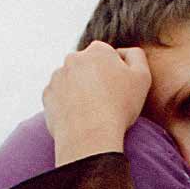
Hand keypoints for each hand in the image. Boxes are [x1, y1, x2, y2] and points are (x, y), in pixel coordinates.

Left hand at [43, 41, 151, 165]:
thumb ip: (136, 56)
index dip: (116, 73)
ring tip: (92, 113)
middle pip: (88, 67)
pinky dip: (67, 104)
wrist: (89, 137)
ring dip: (80, 91)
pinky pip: (59, 97)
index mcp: (98, 50)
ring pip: (72, 81)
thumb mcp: (142, 78)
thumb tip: (124, 52)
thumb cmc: (119, 107)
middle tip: (107, 103)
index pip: (108, 55)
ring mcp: (57, 76)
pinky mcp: (47, 95)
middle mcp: (74, 58)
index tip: (120, 91)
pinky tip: (78, 118)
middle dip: (96, 79)